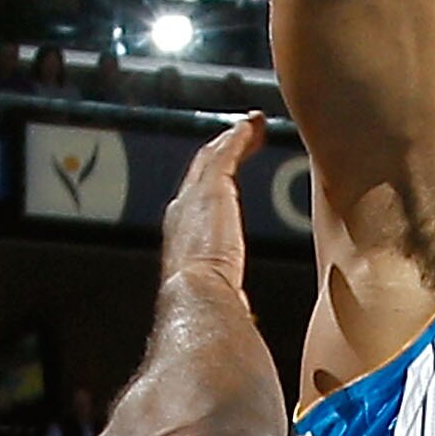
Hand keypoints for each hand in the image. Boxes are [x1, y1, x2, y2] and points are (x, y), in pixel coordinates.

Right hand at [160, 112, 264, 294]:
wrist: (196, 294)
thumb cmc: (204, 303)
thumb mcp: (213, 293)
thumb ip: (224, 292)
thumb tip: (238, 310)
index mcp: (182, 237)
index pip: (195, 202)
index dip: (209, 186)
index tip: (223, 177)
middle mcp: (182, 210)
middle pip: (200, 171)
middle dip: (217, 153)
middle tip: (235, 139)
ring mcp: (196, 195)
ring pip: (213, 156)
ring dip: (230, 139)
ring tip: (248, 127)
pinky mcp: (213, 185)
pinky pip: (228, 151)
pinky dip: (239, 136)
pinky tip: (253, 125)